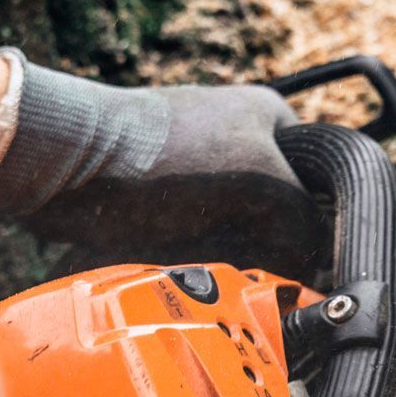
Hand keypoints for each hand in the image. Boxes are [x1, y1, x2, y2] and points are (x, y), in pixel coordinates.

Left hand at [0, 65, 324, 276]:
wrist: (70, 169)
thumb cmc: (165, 157)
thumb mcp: (263, 181)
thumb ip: (305, 221)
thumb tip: (317, 267)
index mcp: (271, 118)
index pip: (325, 183)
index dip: (323, 226)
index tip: (318, 263)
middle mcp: (239, 145)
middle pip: (284, 220)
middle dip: (279, 252)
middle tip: (274, 277)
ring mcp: (201, 181)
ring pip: (245, 245)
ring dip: (241, 267)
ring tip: (229, 274)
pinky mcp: (167, 213)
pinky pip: (204, 255)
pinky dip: (206, 271)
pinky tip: (200, 277)